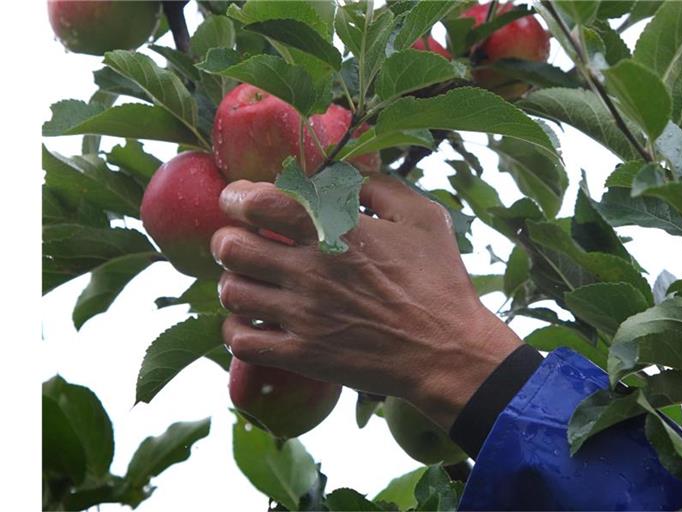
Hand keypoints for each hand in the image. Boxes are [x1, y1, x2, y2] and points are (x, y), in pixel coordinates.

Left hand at [211, 175, 522, 429]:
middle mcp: (311, 272)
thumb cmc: (439, 280)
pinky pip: (241, 341)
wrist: (448, 352)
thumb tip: (340, 170)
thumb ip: (377, 185)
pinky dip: (236, 328)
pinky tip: (252, 320)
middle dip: (227, 238)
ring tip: (248, 280)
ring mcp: (303, 316)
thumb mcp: (422, 217)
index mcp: (336, 231)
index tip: (237, 199)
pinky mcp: (302, 355)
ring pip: (231, 292)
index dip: (236, 196)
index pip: (259, 202)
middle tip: (239, 239)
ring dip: (233, 281)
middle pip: (231, 247)